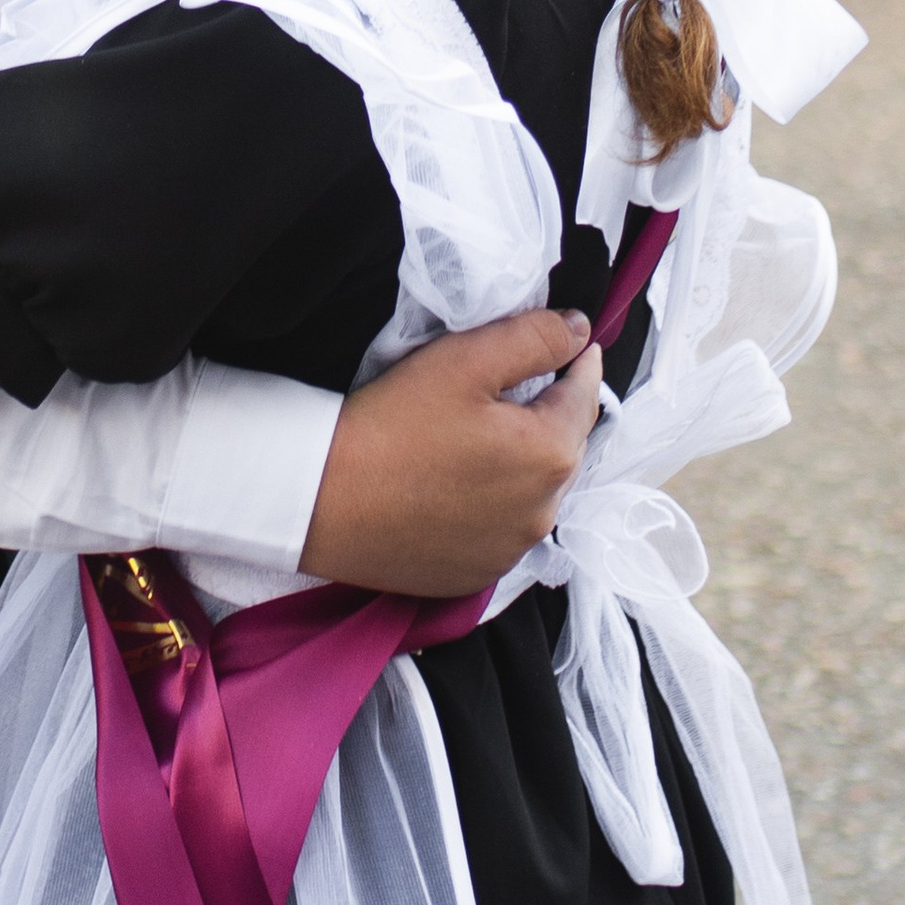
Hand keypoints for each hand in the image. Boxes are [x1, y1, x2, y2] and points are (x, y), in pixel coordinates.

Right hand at [302, 307, 602, 599]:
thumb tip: (580, 330)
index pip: (584, 397)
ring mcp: (509, 550)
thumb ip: (533, 338)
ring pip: (535, 493)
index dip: (578, 364)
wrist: (320, 500)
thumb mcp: (463, 360)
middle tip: (514, 389)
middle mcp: (542, 512)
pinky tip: (458, 487)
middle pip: (563, 448)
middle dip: (548, 415)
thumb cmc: (391, 424)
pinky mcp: (476, 574)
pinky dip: (493, 506)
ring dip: (523, 465)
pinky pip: (502, 531)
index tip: (570, 346)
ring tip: (482, 441)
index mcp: (550, 455)